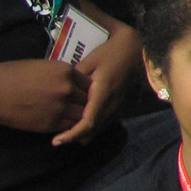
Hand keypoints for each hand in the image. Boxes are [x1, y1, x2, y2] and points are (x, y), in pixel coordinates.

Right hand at [0, 59, 88, 132]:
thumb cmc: (13, 74)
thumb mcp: (44, 66)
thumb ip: (62, 75)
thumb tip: (73, 83)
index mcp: (66, 71)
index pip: (88, 84)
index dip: (85, 90)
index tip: (81, 95)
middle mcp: (67, 89)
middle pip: (88, 100)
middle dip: (85, 104)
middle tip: (81, 109)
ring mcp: (60, 108)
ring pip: (81, 116)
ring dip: (79, 117)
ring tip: (76, 119)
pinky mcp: (50, 124)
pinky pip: (69, 127)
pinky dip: (69, 127)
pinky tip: (66, 126)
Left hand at [54, 26, 142, 145]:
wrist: (135, 50)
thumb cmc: (110, 53)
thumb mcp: (90, 61)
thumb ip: (75, 79)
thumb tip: (59, 92)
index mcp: (103, 94)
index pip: (88, 123)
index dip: (71, 135)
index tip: (56, 140)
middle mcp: (111, 104)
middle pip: (92, 131)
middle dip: (74, 138)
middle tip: (56, 138)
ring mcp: (116, 106)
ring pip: (98, 129)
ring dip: (83, 134)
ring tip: (64, 133)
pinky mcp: (118, 105)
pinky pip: (103, 123)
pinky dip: (91, 128)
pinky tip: (79, 125)